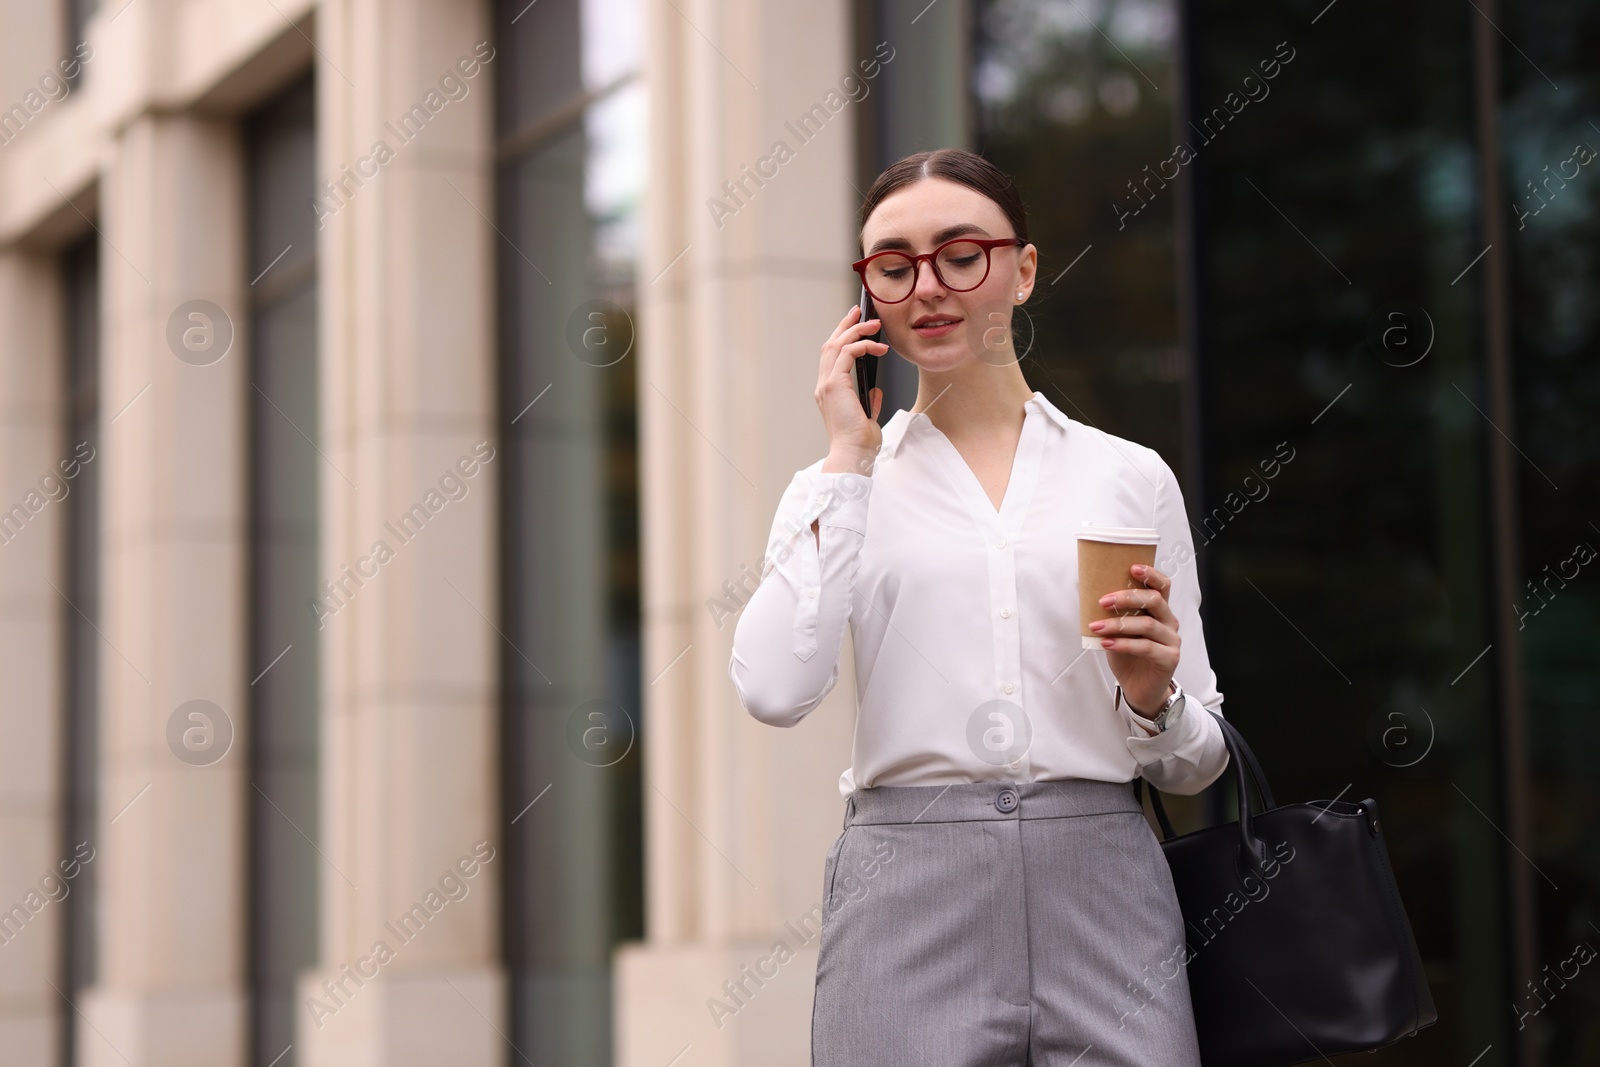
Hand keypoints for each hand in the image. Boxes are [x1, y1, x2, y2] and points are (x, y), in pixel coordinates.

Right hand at [816, 304, 886, 469]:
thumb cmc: (859, 443)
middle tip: (859, 311)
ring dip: (855, 331)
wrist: (853, 455)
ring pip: (836, 345)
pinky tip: (877, 347)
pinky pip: (846, 355)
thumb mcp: (868, 418)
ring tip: (873, 324)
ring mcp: (827, 385)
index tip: (855, 324)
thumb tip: (875, 391)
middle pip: (830, 345)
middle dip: (845, 325)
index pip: (832, 357)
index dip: (842, 337)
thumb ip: (869, 402)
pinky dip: (862, 346)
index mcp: (829, 392)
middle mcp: (824, 386)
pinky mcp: (835, 385)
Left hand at [1088, 563, 1178, 716]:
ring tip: (1097, 627)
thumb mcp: (1119, 631)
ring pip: (1147, 624)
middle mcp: (1169, 622)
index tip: (1131, 568)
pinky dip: (1123, 644)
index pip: (1163, 586)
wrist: (1139, 688)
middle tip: (1103, 601)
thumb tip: (1088, 593)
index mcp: (1160, 611)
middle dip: (1127, 598)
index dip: (1150, 574)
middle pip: (1155, 600)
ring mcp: (1172, 641)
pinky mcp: (1169, 659)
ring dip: (1118, 624)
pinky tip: (1107, 644)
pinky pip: (1146, 647)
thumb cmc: (1128, 656)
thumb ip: (1114, 614)